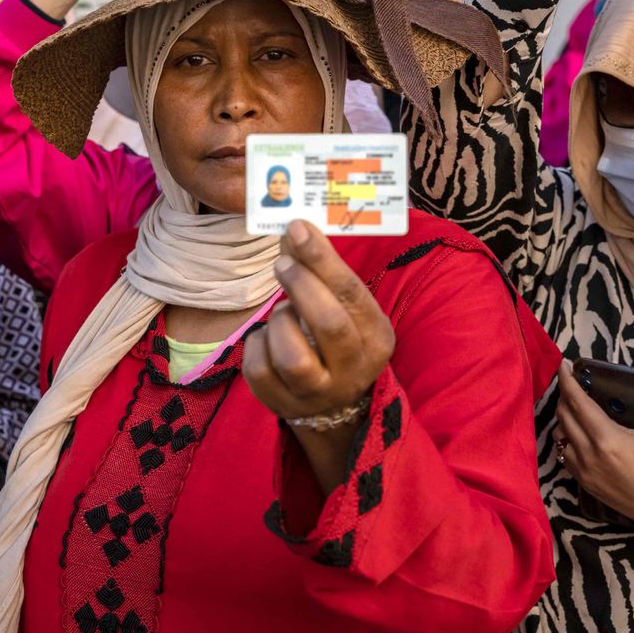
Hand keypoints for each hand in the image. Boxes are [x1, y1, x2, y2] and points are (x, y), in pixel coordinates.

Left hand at [243, 221, 394, 492]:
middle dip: (301, 285)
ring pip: (291, 356)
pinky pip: (258, 369)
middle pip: (328, 324)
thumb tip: (293, 229)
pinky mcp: (282, 404)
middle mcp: (353, 370)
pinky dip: (257, 344)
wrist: (333, 404)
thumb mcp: (342, 307)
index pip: (351, 293)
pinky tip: (267, 339)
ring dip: (279, 322)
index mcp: (376, 338)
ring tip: (282, 314)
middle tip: (283, 263)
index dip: (321, 258)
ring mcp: (318, 393)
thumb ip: (322, 273)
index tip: (297, 228)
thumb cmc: (336, 339)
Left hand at [554, 361, 633, 561]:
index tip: (564, 364)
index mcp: (608, 439)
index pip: (578, 403)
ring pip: (561, 438)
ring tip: (574, 406)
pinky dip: (567, 441)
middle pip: (564, 417)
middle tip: (572, 382)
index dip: (568, 381)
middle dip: (565, 396)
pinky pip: (566, 457)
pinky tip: (578, 434)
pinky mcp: (587, 486)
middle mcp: (590, 456)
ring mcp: (586, 473)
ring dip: (564, 419)